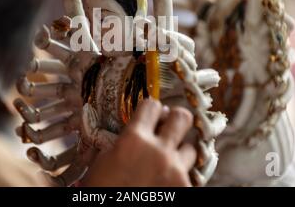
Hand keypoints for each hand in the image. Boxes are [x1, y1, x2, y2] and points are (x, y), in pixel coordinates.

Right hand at [82, 99, 196, 186]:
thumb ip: (126, 139)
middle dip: (175, 120)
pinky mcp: (186, 188)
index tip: (150, 115)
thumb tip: (142, 127)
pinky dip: (181, 175)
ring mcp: (175, 171)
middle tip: (168, 128)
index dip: (151, 108)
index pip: (152, 105)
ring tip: (168, 160)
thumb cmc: (102, 189)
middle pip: (182, 117)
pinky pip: (191, 174)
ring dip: (180, 151)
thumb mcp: (105, 159)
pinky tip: (168, 179)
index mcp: (134, 139)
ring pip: (191, 147)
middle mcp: (158, 150)